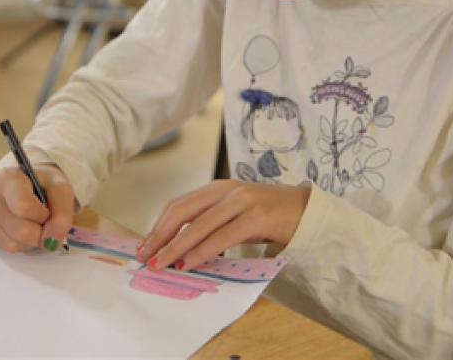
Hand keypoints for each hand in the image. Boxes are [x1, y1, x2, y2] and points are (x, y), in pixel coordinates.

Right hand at [0, 163, 75, 252]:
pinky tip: (22, 228)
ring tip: (33, 225)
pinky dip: (20, 244)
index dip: (42, 215)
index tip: (46, 210)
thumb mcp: (59, 188)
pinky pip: (4, 248)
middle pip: (20, 231)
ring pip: (12, 244)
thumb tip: (52, 241)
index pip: (23, 207)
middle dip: (40, 233)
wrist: (22, 182)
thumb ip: (62, 213)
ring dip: (30, 242)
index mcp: (7, 178)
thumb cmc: (41, 183)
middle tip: (44, 222)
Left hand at [137, 179, 309, 271]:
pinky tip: (189, 264)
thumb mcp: (235, 215)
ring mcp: (242, 201)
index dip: (158, 226)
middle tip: (145, 258)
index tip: (144, 247)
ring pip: (198, 225)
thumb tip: (179, 249)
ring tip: (161, 265)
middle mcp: (226, 190)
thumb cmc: (269, 217)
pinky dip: (202, 252)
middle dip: (160, 236)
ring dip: (175, 248)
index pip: (178, 205)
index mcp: (217, 188)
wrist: (309, 211)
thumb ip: (211, 224)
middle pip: (181, 211)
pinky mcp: (257, 217)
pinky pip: (222, 237)